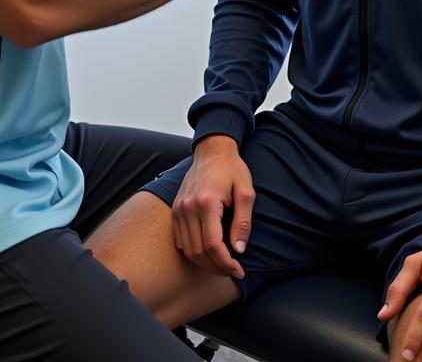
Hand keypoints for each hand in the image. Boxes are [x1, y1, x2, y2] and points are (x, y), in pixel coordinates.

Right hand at [172, 135, 254, 278]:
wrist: (212, 151)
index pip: (213, 245)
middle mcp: (188, 207)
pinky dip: (193, 252)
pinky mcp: (175, 209)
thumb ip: (243, 221)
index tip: (239, 270)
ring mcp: (179, 208)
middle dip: (217, 267)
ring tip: (222, 264)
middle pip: (198, 252)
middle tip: (233, 270)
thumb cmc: (232, 170)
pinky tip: (208, 252)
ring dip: (205, 263)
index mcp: (206, 202)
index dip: (226, 263)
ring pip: (188, 249)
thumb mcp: (246, 192)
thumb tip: (239, 250)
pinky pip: (180, 240)